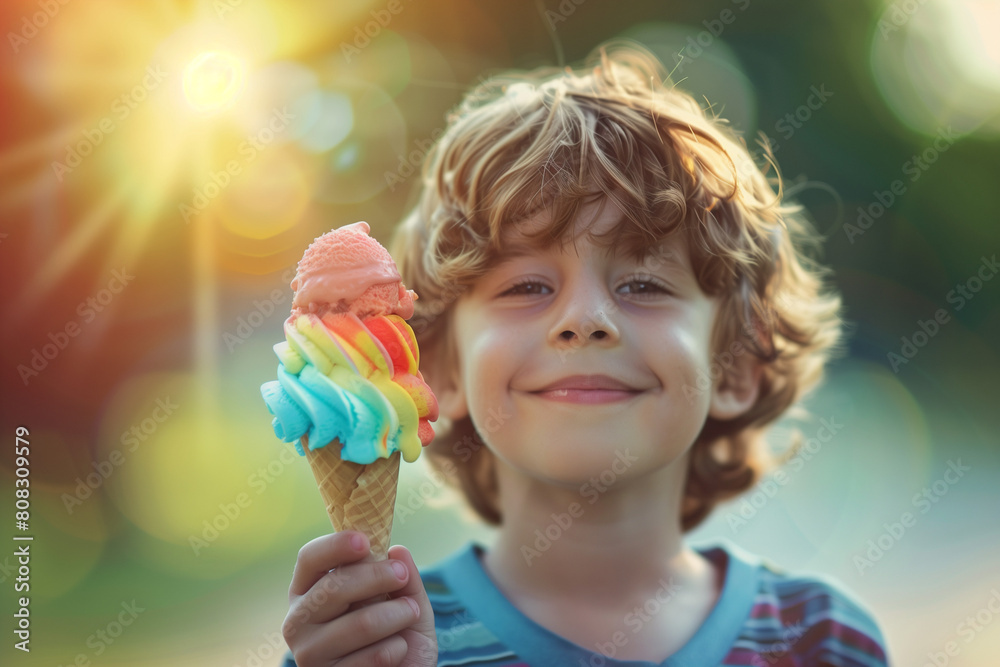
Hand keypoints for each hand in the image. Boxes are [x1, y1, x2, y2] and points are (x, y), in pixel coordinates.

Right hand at [283, 531, 437, 665]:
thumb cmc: (397, 636)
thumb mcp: (406, 601)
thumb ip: (404, 577)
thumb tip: (397, 550)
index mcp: (309, 591)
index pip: (309, 559)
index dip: (335, 546)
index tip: (365, 541)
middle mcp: (298, 620)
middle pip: (334, 587)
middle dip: (377, 576)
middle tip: (402, 575)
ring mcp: (309, 654)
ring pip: (360, 623)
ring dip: (397, 614)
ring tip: (410, 613)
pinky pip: (374, 656)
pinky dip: (397, 648)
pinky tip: (397, 650)